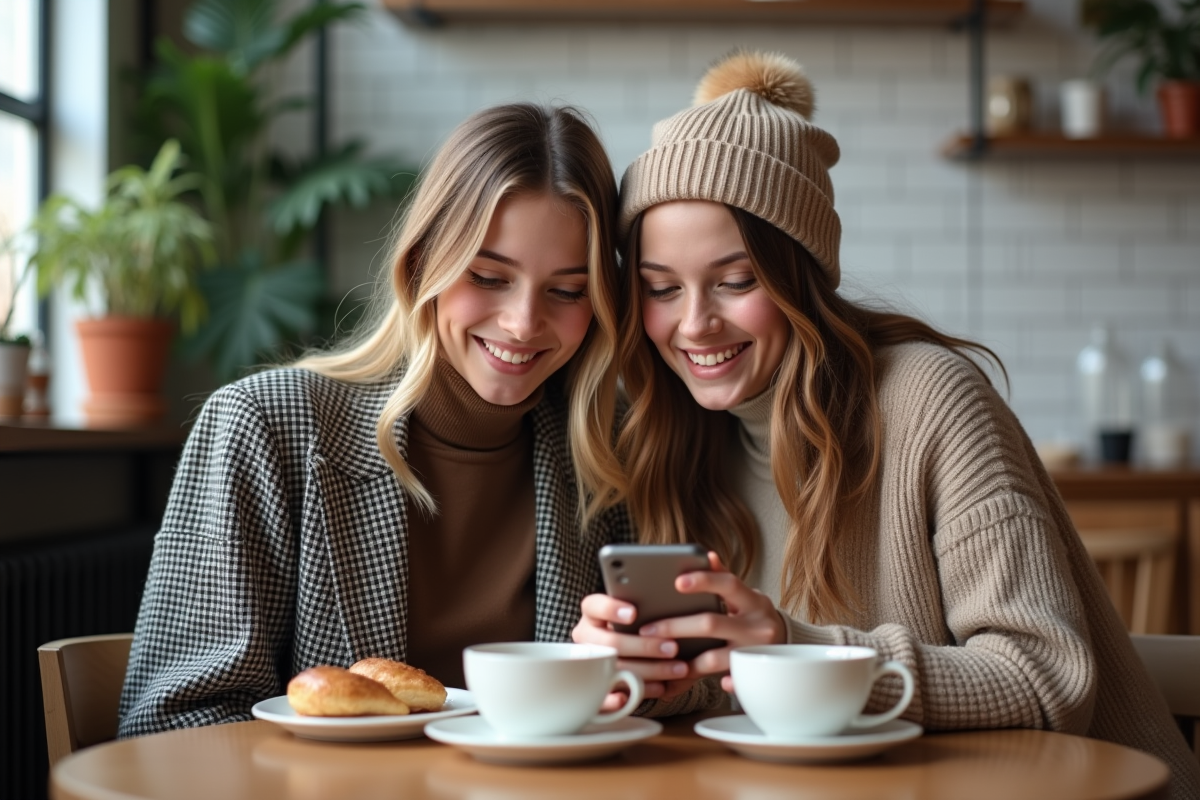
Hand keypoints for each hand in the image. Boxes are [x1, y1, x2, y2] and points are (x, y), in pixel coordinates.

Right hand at [572, 592, 690, 705]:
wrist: (626, 649)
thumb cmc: (637, 622)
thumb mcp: (637, 609)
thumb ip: (644, 605)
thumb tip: (664, 603)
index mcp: (592, 614)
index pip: (594, 606)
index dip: (611, 609)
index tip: (633, 613)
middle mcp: (587, 638)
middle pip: (610, 643)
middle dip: (644, 646)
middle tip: (672, 648)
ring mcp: (589, 664)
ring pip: (617, 670)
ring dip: (650, 671)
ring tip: (679, 669)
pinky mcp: (597, 687)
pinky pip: (611, 696)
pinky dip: (635, 693)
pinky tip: (659, 688)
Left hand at [638, 552, 785, 690]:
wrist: (787, 646)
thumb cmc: (754, 617)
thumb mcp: (745, 596)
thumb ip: (724, 579)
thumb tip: (707, 556)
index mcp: (753, 601)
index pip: (728, 584)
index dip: (704, 581)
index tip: (677, 582)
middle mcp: (756, 627)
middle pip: (711, 623)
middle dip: (676, 626)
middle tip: (647, 630)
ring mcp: (754, 654)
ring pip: (714, 659)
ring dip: (684, 660)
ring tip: (660, 658)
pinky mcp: (751, 677)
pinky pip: (724, 685)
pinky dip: (697, 684)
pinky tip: (683, 686)